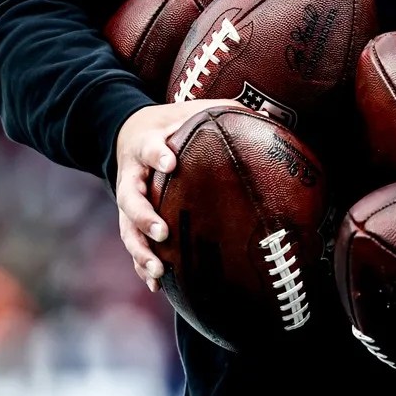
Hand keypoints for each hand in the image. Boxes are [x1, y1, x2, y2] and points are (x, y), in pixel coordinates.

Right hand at [115, 99, 245, 291]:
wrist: (131, 131)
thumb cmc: (173, 122)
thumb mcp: (193, 110)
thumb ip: (226, 110)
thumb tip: (268, 114)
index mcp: (147, 145)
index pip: (148, 149)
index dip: (157, 154)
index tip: (170, 161)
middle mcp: (133, 175)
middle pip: (129, 198)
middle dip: (144, 216)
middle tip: (163, 232)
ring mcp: (130, 199)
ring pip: (127, 228)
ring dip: (141, 250)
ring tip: (159, 269)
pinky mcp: (130, 217)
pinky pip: (134, 243)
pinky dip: (142, 263)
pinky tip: (156, 284)